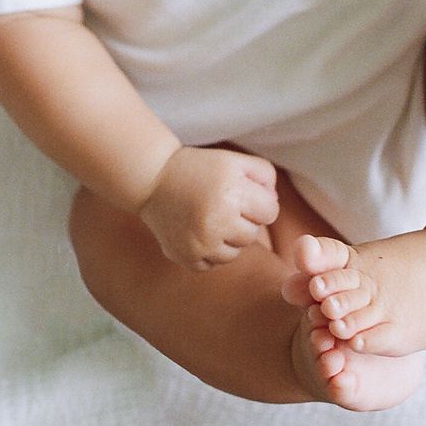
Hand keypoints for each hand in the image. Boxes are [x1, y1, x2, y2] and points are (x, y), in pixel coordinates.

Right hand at [136, 146, 280, 270]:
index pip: (270, 213)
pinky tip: (197, 231)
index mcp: (232, 194)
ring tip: (209, 218)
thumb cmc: (198, 168)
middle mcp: (217, 222)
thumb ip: (264, 176)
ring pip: (234, 254)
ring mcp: (200, 244)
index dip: (259, 202)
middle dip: (243, 220)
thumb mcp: (234, 160)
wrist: (152, 179)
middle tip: (222, 204)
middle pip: (252, 234)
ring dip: (227, 239)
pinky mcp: (186, 258)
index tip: (242, 193)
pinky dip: (208, 252)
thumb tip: (273, 202)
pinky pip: (212, 265)